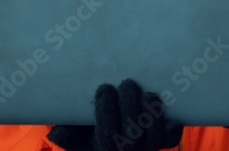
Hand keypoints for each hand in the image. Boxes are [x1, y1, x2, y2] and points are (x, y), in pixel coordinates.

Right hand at [47, 79, 182, 150]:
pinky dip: (172, 128)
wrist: (114, 139)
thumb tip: (56, 131)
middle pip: (132, 136)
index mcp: (103, 146)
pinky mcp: (162, 140)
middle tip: (127, 83)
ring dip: (152, 114)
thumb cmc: (90, 130)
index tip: (104, 87)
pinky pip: (170, 138)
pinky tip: (171, 116)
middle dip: (130, 107)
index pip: (107, 135)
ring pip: (153, 137)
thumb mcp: (75, 134)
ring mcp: (146, 147)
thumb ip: (67, 133)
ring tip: (148, 94)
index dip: (106, 111)